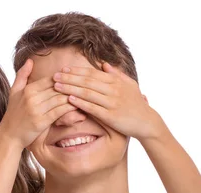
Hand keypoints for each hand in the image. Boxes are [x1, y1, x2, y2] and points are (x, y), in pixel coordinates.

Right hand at [0, 59, 77, 148]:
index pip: (51, 79)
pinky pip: (59, 111)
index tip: (76, 78)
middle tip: (86, 85)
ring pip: (60, 99)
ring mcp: (36, 109)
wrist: (9, 136)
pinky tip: (78, 106)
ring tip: (85, 95)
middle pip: (57, 88)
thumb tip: (30, 60)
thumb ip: (22, 76)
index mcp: (28, 89)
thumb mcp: (14, 92)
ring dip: (74, 96)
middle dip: (72, 86)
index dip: (64, 78)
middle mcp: (32, 97)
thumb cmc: (13, 114)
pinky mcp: (41, 121)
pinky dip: (70, 108)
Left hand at [53, 63, 168, 142]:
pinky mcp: (110, 115)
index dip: (76, 71)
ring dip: (70, 88)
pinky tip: (69, 100)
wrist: (146, 121)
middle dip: (69, 78)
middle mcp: (113, 89)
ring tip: (57, 86)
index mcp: (115, 81)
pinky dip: (80, 102)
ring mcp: (111, 102)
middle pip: (86, 81)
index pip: (92, 73)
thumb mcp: (129, 85)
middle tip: (54, 76)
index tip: (63, 69)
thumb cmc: (136, 103)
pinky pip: (92, 108)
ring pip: (87, 93)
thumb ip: (116, 74)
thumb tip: (104, 64)